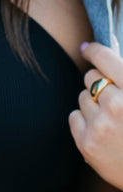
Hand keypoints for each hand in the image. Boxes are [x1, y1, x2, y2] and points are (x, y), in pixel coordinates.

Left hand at [69, 41, 122, 189]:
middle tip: (114, 101)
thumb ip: (121, 75)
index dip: (93, 51)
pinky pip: (74, 116)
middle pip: (90, 76)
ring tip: (112, 121)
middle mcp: (117, 105)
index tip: (87, 49)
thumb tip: (89, 48)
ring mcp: (101, 125)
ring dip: (93, 105)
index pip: (104, 58)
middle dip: (100, 84)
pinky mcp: (87, 143)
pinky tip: (102, 132)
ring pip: (82, 96)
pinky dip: (84, 122)